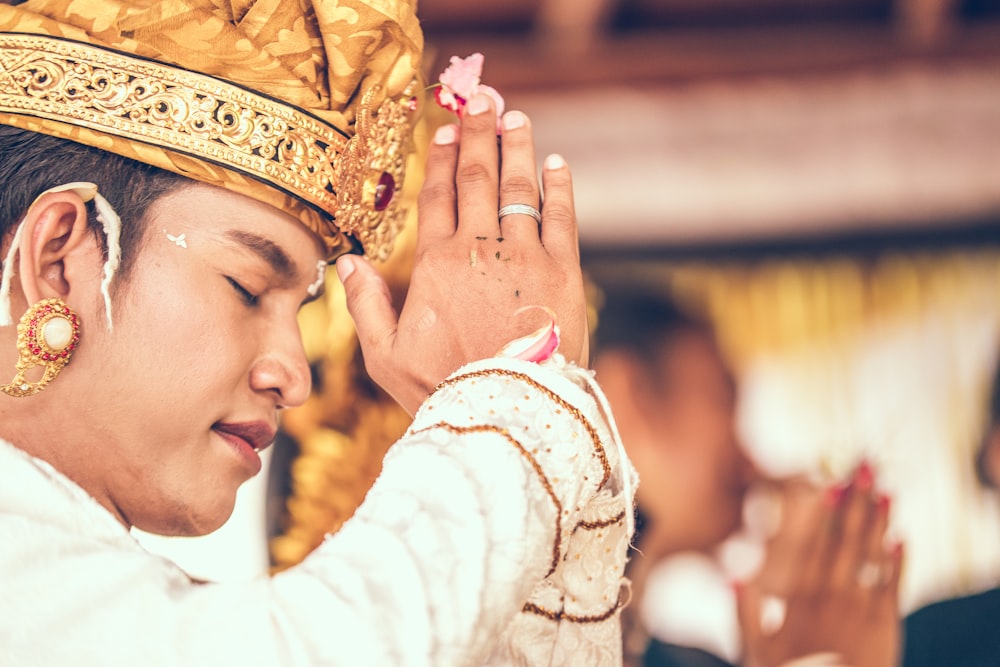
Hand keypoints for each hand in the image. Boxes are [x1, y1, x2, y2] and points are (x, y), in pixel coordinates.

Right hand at [338, 94, 588, 414]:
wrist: (507, 411)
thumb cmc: (442, 388)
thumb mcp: (386, 356)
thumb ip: (366, 306)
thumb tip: (347, 263)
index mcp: (437, 265)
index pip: (438, 197)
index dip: (442, 159)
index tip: (445, 131)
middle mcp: (480, 250)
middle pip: (477, 178)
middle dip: (477, 133)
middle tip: (480, 97)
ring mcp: (525, 258)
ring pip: (519, 188)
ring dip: (516, 148)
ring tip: (514, 117)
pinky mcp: (564, 272)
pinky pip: (561, 217)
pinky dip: (558, 186)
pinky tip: (554, 163)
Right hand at [737, 464, 901, 666]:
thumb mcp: (754, 652)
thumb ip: (746, 612)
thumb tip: (731, 574)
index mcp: (797, 599)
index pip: (809, 545)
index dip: (821, 513)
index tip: (827, 483)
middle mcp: (829, 597)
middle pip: (843, 540)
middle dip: (856, 502)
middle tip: (865, 468)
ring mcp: (859, 610)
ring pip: (870, 557)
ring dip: (880, 523)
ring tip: (886, 492)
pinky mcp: (884, 627)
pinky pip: (892, 588)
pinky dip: (898, 563)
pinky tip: (901, 539)